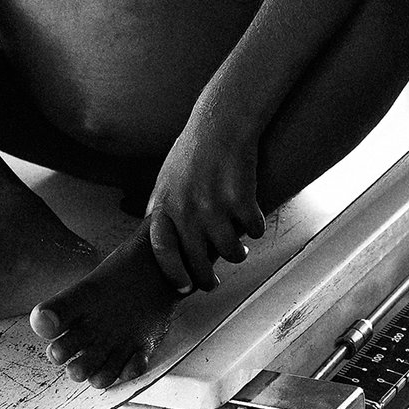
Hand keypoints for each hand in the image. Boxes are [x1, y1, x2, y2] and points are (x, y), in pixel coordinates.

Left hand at [145, 120, 265, 291]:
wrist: (221, 121)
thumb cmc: (194, 148)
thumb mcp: (166, 176)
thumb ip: (161, 205)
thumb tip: (152, 231)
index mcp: (166, 204)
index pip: (162, 251)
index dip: (172, 274)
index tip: (183, 287)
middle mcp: (187, 209)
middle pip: (196, 260)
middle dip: (207, 280)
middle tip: (213, 283)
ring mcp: (215, 205)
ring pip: (229, 251)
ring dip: (237, 254)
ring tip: (239, 251)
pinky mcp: (241, 199)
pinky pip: (252, 230)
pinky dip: (256, 229)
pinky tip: (254, 222)